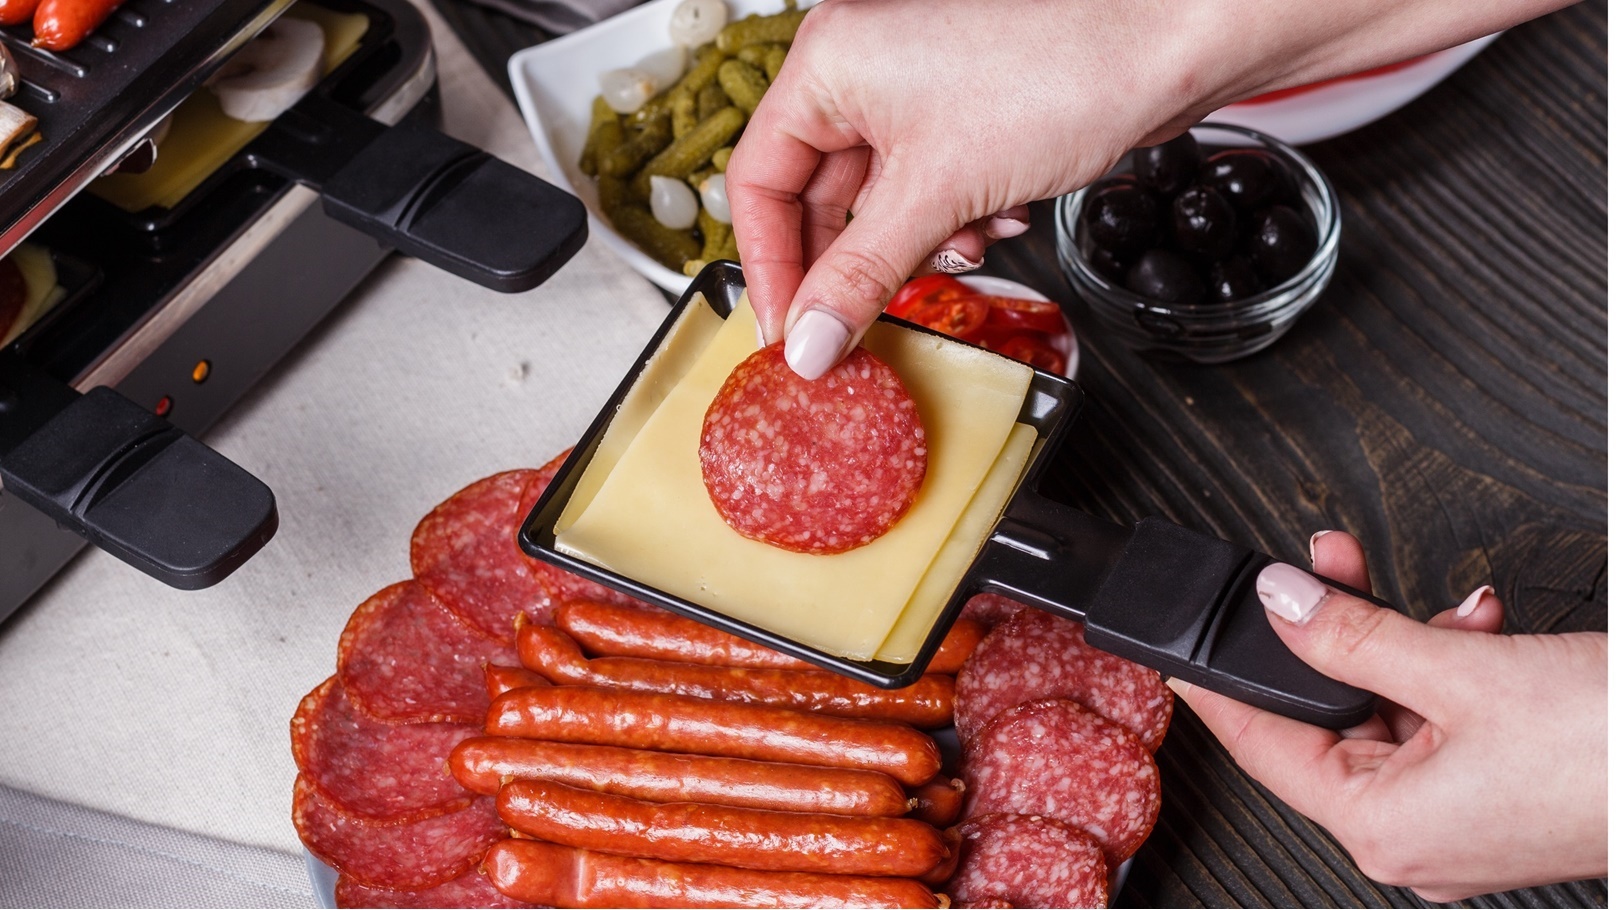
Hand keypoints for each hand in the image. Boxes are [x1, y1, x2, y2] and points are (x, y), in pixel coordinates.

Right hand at [725, 0, 1566, 379]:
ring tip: (961, 252)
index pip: (758, 182)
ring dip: (916, 245)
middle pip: (818, 195)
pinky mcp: (964, 109)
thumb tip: (807, 341)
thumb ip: (862, 277)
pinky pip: (929, 186)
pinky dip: (954, 218)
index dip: (769, 267)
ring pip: (879, 198)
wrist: (1173, 44)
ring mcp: (915, 87)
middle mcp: (862, 67)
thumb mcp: (938, 195)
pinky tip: (998, 222)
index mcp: (829, 65)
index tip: (788, 334)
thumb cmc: (1063, 72)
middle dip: (855, 263)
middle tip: (860, 328)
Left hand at [1170, 530, 1606, 899]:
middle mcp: (1415, 836)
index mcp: (1383, 828)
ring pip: (1388, 709)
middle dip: (1328, 632)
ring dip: (1395, 638)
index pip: (1263, 749)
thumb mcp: (1460, 672)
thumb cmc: (1613, 750)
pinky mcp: (1502, 790)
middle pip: (1328, 719)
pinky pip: (1441, 719)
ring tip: (1405, 588)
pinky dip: (1447, 664)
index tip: (1185, 647)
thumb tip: (1280, 605)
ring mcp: (1461, 817)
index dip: (1221, 688)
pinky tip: (1472, 622)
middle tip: (1316, 568)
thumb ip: (1354, 635)